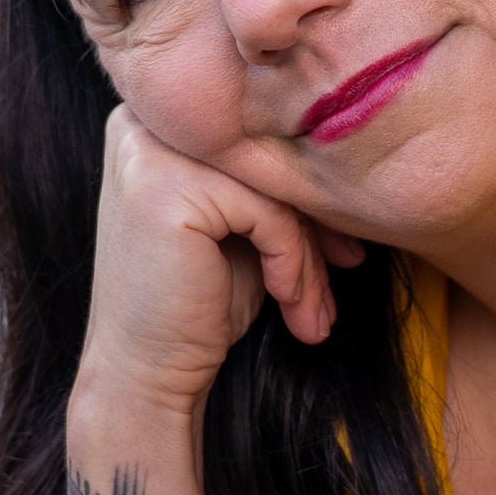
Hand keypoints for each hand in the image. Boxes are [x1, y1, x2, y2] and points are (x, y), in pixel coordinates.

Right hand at [75, 106, 364, 416]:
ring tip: (317, 310)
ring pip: (274, 187)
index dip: (308, 191)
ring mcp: (150, 151)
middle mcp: (146, 121)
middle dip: (318, 222)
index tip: (343, 246)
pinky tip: (287, 302)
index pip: (261, 141)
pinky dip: (292, 263)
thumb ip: (275, 183)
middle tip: (347, 268)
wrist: (144, 374)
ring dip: (310, 256)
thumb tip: (352, 164)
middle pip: (268, 158)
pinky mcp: (166, 187)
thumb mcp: (244, 231)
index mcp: (162, 120)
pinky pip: (268, 214)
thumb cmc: (196, 306)